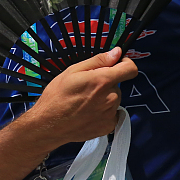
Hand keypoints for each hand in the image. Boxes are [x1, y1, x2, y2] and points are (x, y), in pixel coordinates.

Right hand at [22, 48, 136, 145]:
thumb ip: (99, 61)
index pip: (130, 69)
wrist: (48, 124)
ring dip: (104, 98)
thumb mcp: (73, 70)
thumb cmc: (57, 96)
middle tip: (87, 87)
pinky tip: (88, 113)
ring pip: (114, 99)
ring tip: (85, 102)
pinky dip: (103, 112)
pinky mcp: (108, 127)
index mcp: (103, 81)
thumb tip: (116, 53)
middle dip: (106, 83)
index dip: (125, 64)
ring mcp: (110, 114)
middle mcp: (111, 98)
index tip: (117, 64)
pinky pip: (112, 114)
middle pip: (117, 85)